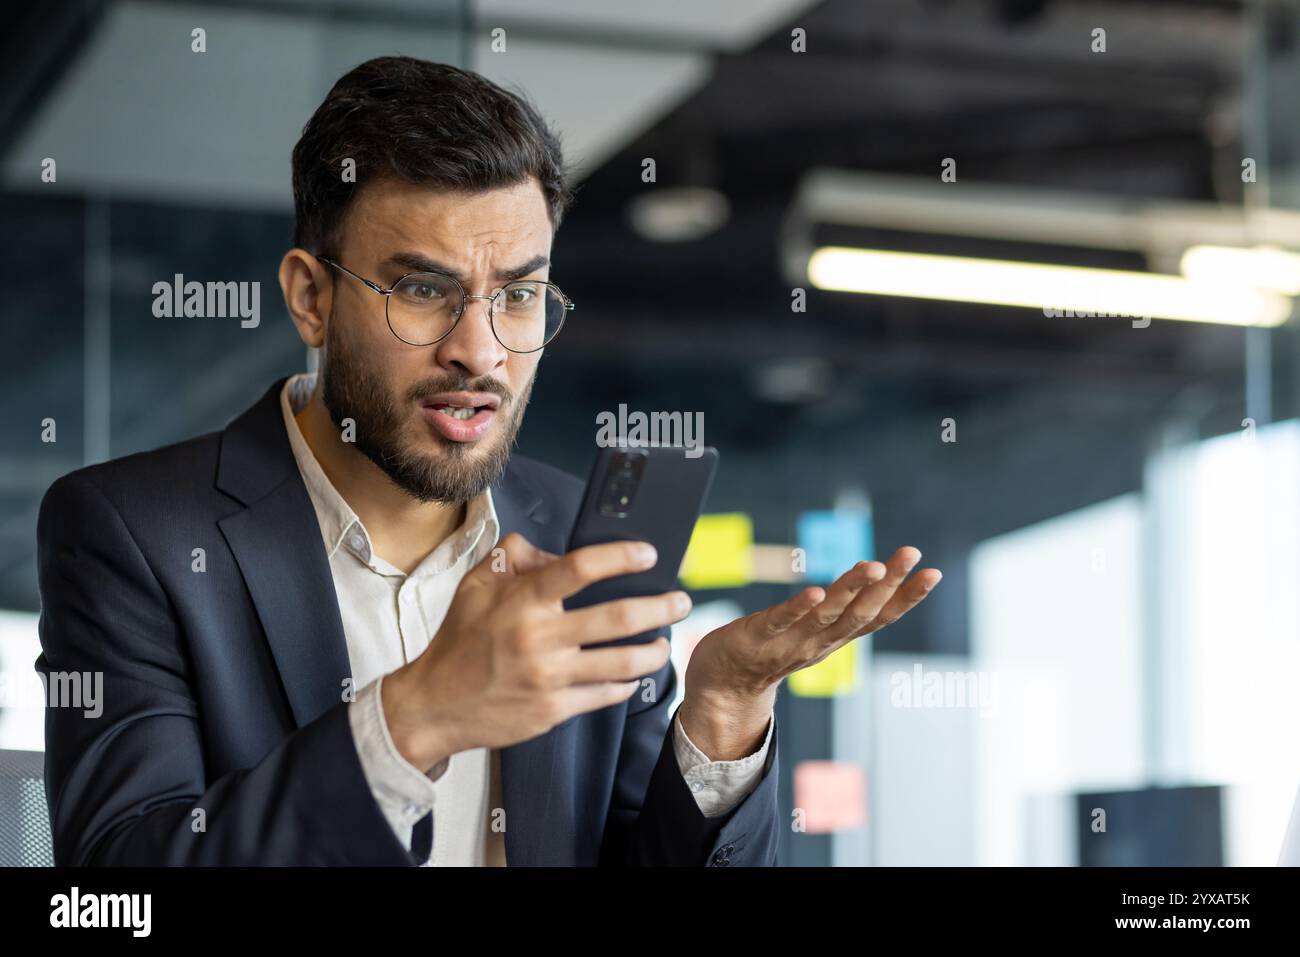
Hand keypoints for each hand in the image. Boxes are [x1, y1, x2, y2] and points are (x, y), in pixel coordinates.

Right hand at [382, 533, 691, 773]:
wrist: (435, 705)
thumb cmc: (459, 642)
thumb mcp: (476, 586)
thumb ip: (515, 557)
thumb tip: (554, 551)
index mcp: (523, 601)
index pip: (580, 568)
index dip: (620, 557)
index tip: (648, 554)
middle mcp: (540, 638)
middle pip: (617, 618)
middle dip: (659, 607)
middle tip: (681, 600)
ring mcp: (550, 677)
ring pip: (622, 661)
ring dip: (654, 650)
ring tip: (665, 642)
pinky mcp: (554, 709)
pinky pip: (605, 694)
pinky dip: (626, 682)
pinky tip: (634, 674)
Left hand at [685, 546, 940, 706]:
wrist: (723, 686)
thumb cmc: (773, 648)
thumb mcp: (815, 629)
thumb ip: (843, 609)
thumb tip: (878, 576)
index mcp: (836, 638)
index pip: (879, 616)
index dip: (907, 597)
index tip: (934, 572)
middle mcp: (820, 642)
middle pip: (861, 612)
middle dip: (888, 583)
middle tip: (911, 552)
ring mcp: (790, 642)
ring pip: (827, 615)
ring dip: (851, 590)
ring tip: (872, 565)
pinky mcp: (757, 638)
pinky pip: (781, 622)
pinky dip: (799, 608)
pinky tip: (816, 590)